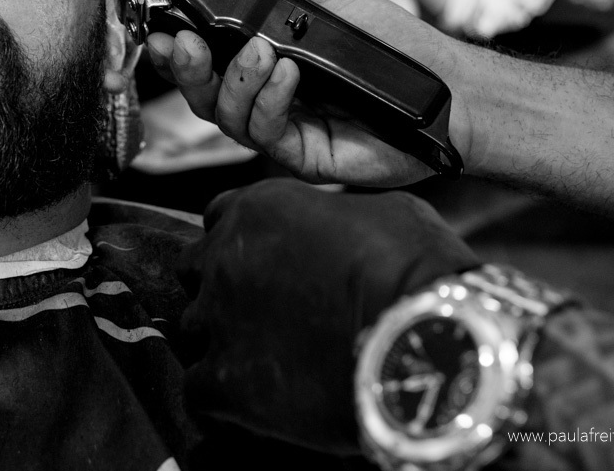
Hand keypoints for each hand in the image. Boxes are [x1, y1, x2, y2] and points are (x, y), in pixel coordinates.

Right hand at [146, 0, 468, 187]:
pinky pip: (262, 133)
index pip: (203, 56)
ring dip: (232, 80)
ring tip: (260, 54)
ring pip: (223, 114)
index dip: (174, 47)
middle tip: (183, 43)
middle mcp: (264, 96)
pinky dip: (266, 102)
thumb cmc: (393, 47)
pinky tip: (287, 77)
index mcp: (263, 59)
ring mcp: (279, 127)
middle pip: (200, 91)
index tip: (160, 28)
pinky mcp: (299, 153)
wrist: (444, 89)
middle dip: (184, 67)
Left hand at [178, 178, 479, 453]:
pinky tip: (251, 405)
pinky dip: (219, 397)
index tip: (268, 261)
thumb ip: (341, 214)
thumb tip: (343, 226)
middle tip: (265, 312)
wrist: (422, 343)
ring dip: (221, 341)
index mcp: (258, 208)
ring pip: (192, 329)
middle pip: (195, 270)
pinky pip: (196, 388)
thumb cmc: (415, 268)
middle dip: (221, 287)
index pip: (218, 216)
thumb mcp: (386, 212)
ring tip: (266, 361)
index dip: (242, 240)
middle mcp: (223, 257)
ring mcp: (217, 320)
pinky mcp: (221, 382)